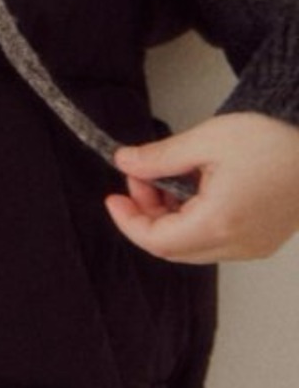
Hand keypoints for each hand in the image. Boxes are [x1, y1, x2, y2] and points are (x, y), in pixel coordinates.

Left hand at [105, 112, 298, 262]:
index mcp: (220, 222)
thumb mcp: (208, 139)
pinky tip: (191, 189)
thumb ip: (160, 157)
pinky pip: (214, 242)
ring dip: (168, 217)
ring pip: (192, 247)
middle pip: (172, 248)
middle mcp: (237, 244)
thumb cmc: (275, 141)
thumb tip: (125, 163)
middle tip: (139, 178)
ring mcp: (252, 247)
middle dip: (145, 215)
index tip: (113, 197)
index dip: (128, 222)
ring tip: (164, 177)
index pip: (157, 241)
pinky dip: (192, 221)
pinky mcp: (262, 241)